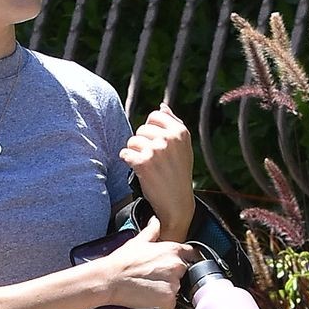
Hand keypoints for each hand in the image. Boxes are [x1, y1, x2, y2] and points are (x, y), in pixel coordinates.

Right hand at [98, 212, 200, 308]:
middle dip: (172, 277)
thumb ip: (152, 230)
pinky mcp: (168, 299)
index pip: (192, 254)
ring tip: (149, 287)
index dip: (184, 260)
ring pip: (178, 290)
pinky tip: (148, 297)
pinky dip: (162, 304)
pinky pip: (170, 304)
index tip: (174, 265)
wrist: (110, 279)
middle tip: (154, 278)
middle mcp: (177, 265)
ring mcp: (174, 283)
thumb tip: (155, 221)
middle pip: (184, 274)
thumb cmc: (122, 261)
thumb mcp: (138, 241)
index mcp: (172, 250)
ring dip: (167, 290)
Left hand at [120, 98, 193, 231]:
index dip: (150, 129)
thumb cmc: (178, 174)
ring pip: (132, 141)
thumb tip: (162, 106)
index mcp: (180, 132)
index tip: (153, 143)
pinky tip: (138, 169)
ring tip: (145, 165)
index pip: (154, 116)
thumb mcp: (183, 147)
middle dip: (142, 143)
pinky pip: (125, 153)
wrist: (176, 202)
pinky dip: (128, 161)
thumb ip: (174, 124)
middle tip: (151, 159)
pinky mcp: (143, 163)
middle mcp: (169, 139)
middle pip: (141, 129)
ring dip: (134, 152)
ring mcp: (156, 150)